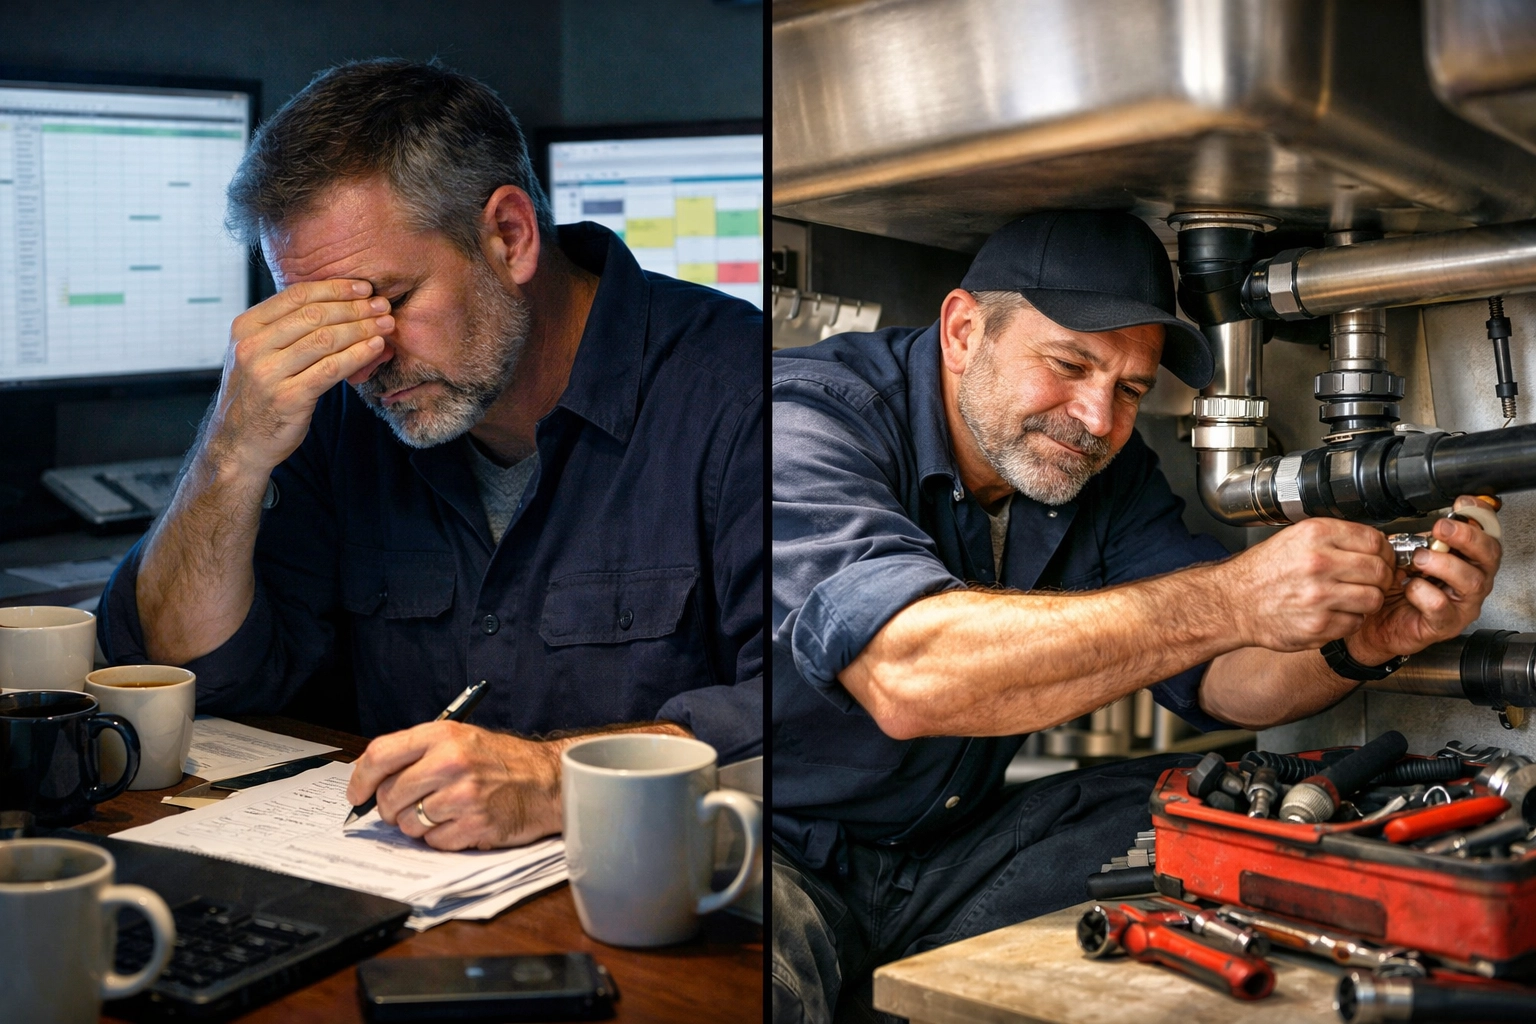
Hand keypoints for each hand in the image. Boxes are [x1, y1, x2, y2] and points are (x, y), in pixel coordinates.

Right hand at [202, 279, 393, 478]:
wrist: (239, 443)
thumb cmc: (258, 394)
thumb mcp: (259, 354)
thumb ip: (286, 330)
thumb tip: (338, 304)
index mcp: (246, 327)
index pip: (296, 295)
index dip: (335, 288)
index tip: (363, 288)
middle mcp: (253, 346)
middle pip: (314, 315)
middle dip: (354, 308)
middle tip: (382, 305)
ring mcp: (268, 373)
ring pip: (325, 339)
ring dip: (361, 329)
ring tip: (385, 325)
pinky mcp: (288, 397)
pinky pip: (331, 369)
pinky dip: (357, 355)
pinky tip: (375, 348)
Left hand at [345, 722, 561, 850]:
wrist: (548, 780)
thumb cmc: (502, 761)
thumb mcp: (461, 739)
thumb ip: (418, 753)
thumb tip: (372, 781)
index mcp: (442, 735)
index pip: (380, 755)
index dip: (360, 779)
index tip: (357, 794)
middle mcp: (451, 761)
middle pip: (390, 796)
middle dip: (390, 809)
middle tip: (406, 808)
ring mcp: (463, 795)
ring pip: (409, 823)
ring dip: (418, 825)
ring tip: (444, 812)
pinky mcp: (475, 824)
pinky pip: (434, 842)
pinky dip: (442, 838)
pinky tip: (461, 823)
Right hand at [1217, 517, 1395, 651]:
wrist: (1233, 602)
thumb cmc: (1263, 571)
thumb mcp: (1294, 538)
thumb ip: (1335, 539)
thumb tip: (1376, 545)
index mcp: (1315, 535)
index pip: (1375, 541)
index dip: (1384, 551)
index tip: (1381, 558)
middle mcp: (1319, 563)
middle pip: (1379, 570)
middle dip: (1381, 577)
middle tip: (1373, 581)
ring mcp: (1320, 596)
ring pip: (1373, 599)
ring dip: (1367, 600)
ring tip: (1352, 598)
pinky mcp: (1319, 625)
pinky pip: (1355, 623)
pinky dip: (1349, 620)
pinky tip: (1333, 613)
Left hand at [1346, 495, 1502, 664]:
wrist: (1374, 624)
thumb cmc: (1394, 590)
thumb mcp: (1403, 557)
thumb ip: (1413, 541)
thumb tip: (1413, 528)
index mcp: (1466, 560)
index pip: (1487, 536)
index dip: (1480, 516)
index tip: (1462, 504)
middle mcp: (1472, 581)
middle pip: (1489, 556)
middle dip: (1467, 537)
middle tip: (1441, 530)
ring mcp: (1462, 605)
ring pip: (1471, 581)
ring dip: (1444, 565)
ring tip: (1419, 560)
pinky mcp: (1445, 625)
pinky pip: (1441, 607)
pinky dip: (1423, 593)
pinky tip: (1410, 588)